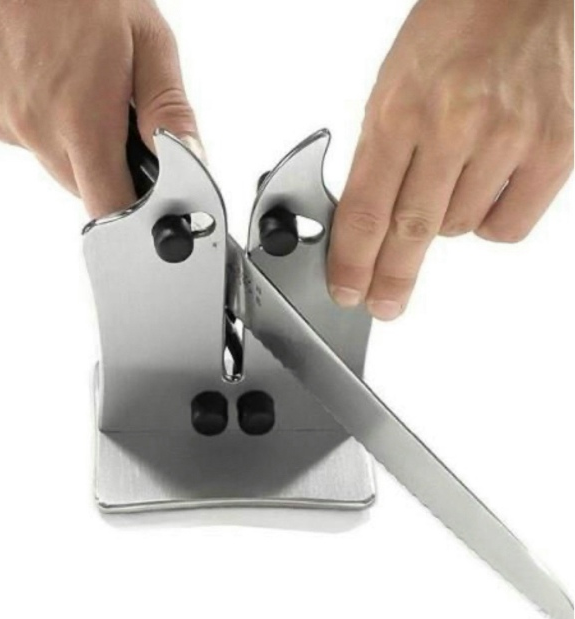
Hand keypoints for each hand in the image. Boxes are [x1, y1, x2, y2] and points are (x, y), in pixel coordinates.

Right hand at [0, 0, 200, 217]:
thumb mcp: (144, 37)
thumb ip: (168, 109)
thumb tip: (190, 158)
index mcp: (82, 121)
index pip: (110, 208)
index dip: (134, 213)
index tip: (149, 200)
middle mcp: (35, 131)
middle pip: (84, 187)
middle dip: (108, 165)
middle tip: (115, 110)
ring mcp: (1, 122)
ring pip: (53, 162)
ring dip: (72, 141)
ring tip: (76, 81)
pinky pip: (22, 136)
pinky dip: (39, 120)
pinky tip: (44, 75)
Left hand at [327, 0, 573, 319]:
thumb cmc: (456, 30)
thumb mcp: (394, 85)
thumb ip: (379, 154)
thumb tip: (366, 223)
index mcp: (401, 108)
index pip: (366, 208)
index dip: (353, 260)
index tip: (348, 290)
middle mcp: (453, 126)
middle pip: (411, 231)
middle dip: (392, 276)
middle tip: (384, 304)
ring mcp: (507, 140)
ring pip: (460, 229)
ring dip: (447, 219)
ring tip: (455, 173)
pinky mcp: (553, 150)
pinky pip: (507, 226)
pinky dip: (491, 220)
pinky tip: (486, 189)